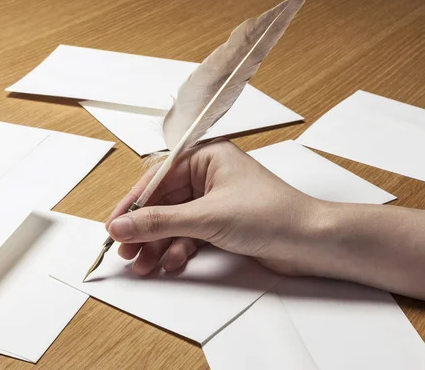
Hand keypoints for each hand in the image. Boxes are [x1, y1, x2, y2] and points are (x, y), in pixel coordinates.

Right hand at [105, 139, 329, 275]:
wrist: (310, 242)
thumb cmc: (270, 215)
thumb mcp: (206, 217)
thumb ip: (159, 222)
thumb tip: (121, 227)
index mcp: (206, 157)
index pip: (156, 178)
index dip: (132, 204)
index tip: (114, 228)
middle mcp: (208, 175)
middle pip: (163, 203)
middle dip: (145, 230)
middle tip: (127, 253)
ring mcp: (215, 201)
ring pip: (174, 222)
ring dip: (158, 244)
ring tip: (145, 266)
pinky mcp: (221, 223)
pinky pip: (189, 234)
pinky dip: (179, 249)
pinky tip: (172, 263)